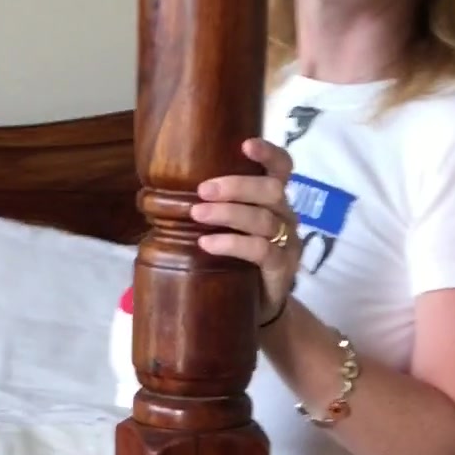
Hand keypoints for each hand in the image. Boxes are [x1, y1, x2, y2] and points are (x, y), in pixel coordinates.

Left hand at [190, 138, 300, 320]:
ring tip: (197, 215)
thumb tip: (165, 189)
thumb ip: (215, 207)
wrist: (254, 310)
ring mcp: (288, 244)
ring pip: (264, 219)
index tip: (245, 144)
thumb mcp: (227, 228)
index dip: (269, 154)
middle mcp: (287, 218)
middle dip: (236, 186)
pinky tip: (207, 243)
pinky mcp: (283, 269)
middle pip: (272, 190)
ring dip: (228, 213)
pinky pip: (261, 250)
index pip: (283, 168)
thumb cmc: (236, 261)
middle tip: (202, 191)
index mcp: (275, 201)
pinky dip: (232, 243)